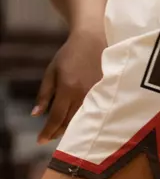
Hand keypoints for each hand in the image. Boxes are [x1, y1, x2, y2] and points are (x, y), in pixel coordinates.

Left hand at [32, 27, 104, 142]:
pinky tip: (77, 121)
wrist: (92, 39)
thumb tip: (36, 114)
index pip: (56, 118)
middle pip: (69, 122)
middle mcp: (82, 94)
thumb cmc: (69, 53)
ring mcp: (95, 93)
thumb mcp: (51, 71)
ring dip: (69, 127)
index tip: (40, 140)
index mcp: (67, 89)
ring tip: (60, 130)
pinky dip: (83, 119)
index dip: (47, 132)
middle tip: (49, 136)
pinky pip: (92, 111)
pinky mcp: (104, 91)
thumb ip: (44, 94)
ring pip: (81, 119)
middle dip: (57, 132)